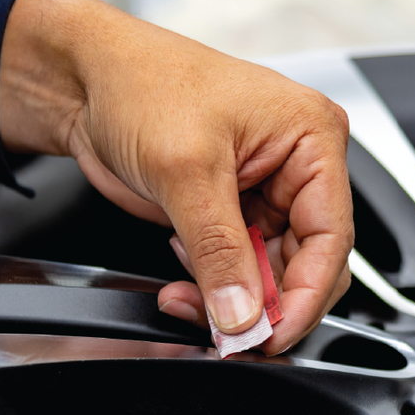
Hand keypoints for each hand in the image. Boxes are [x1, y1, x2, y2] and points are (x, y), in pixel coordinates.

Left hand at [0, 0, 351, 353]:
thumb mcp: (186, 171)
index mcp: (312, 137)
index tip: (272, 335)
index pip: (332, 237)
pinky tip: (183, 281)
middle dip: (266, 303)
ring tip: (189, 301)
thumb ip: (219, 252)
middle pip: (308, 264)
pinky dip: (212, 287)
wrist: (82, 79)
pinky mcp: (231, 212)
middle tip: (230, 333)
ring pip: (271, 275)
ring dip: (233, 300)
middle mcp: (297, 166)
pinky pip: (237, 270)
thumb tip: (243, 315)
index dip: (306, 296)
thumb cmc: (140, 82)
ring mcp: (265, 191)